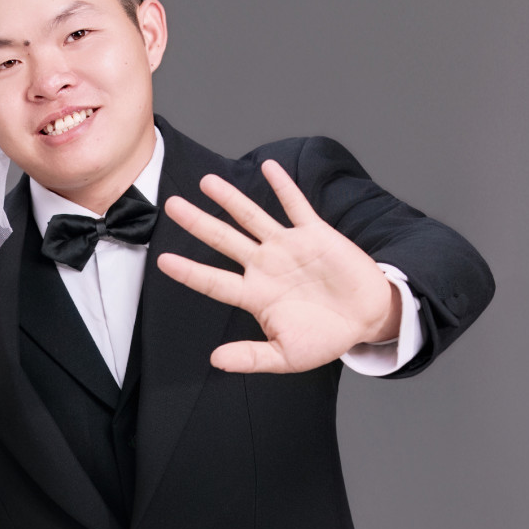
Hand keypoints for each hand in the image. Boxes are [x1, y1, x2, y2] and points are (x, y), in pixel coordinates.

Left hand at [156, 159, 402, 372]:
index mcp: (255, 296)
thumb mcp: (285, 356)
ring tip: (206, 182)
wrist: (365, 321)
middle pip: (224, 241)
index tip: (163, 261)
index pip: (214, 282)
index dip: (189, 271)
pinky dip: (284, 187)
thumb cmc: (325, 339)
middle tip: (172, 206)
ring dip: (230, 199)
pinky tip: (269, 167)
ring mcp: (288, 248)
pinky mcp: (315, 234)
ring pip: (253, 218)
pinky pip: (296, 206)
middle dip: (198, 223)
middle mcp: (266, 267)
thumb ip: (251, 357)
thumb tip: (216, 361)